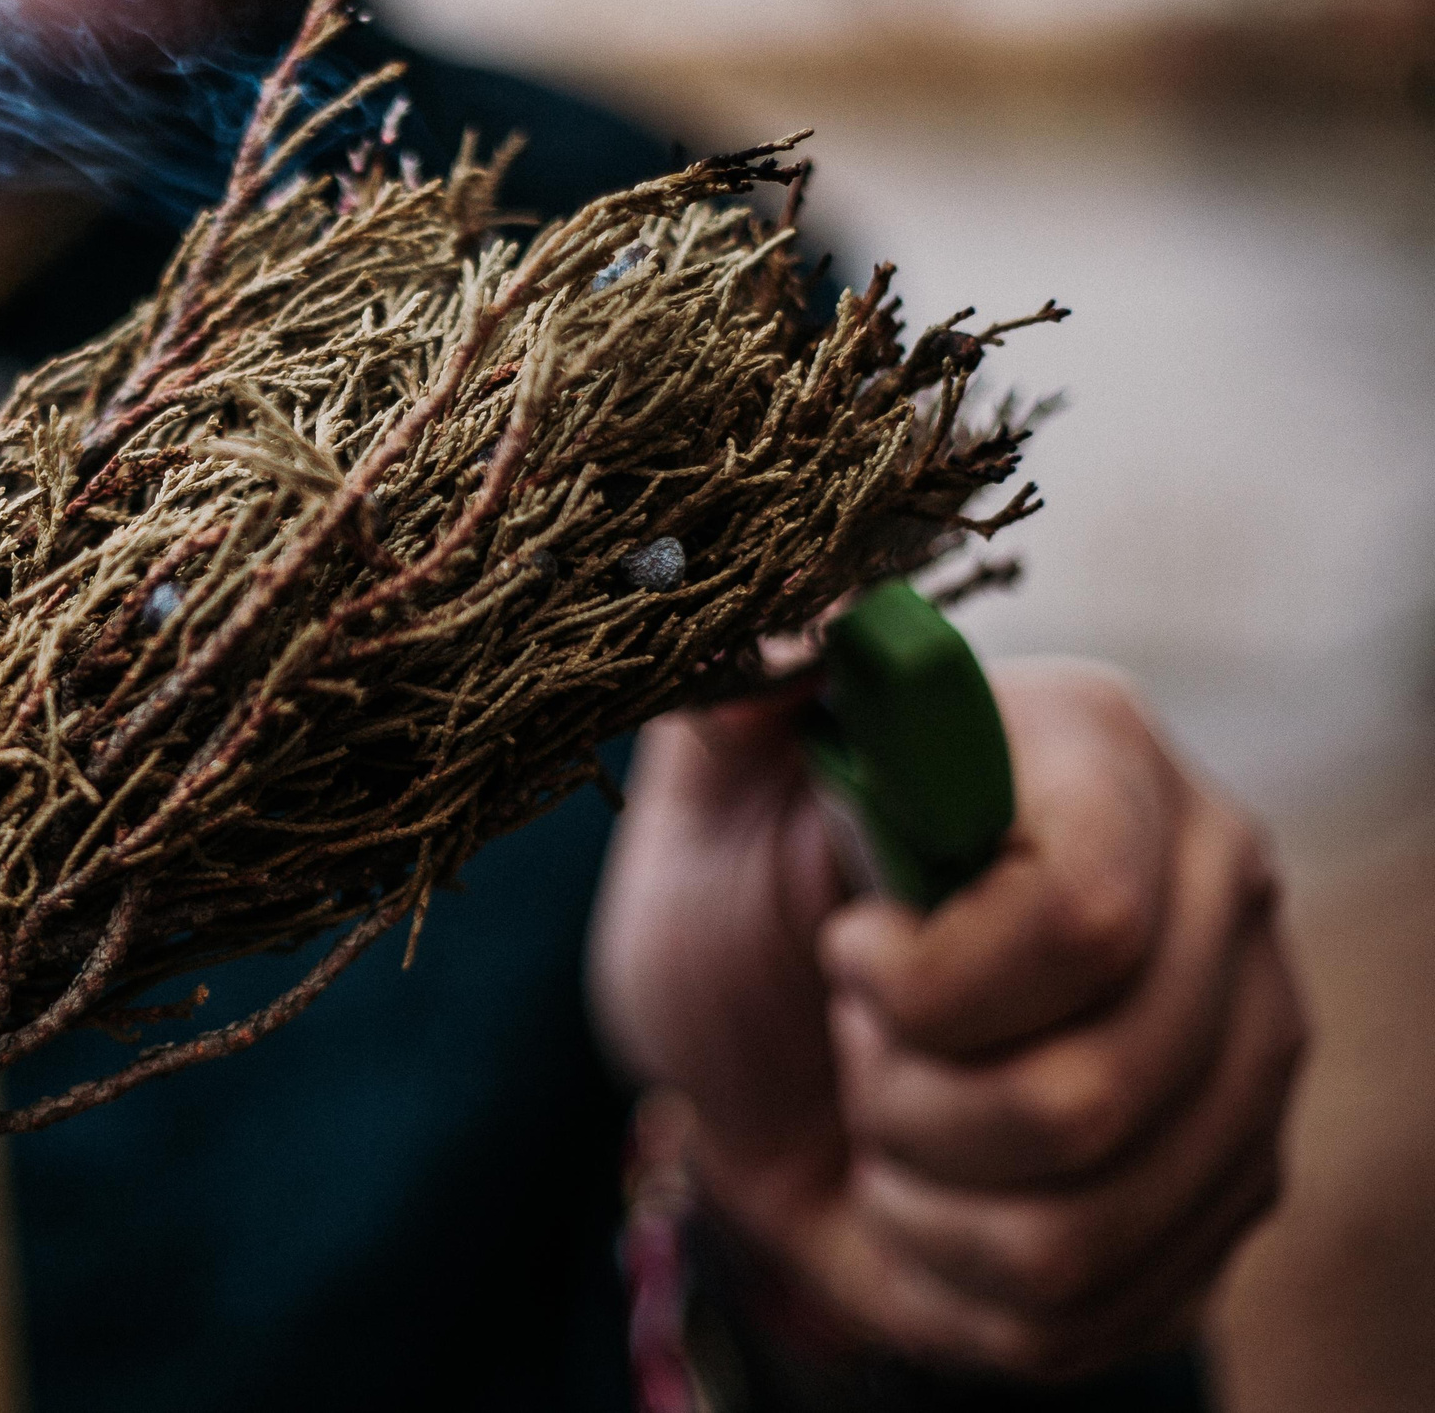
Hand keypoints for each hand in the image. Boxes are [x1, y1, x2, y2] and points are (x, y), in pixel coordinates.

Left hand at [590, 659, 1305, 1378]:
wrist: (764, 1052)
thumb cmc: (739, 900)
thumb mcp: (698, 798)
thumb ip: (728, 705)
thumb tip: (782, 636)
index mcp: (1101, 755)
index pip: (1084, 917)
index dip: (930, 979)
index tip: (841, 952)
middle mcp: (1218, 891)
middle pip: (1090, 1094)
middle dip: (903, 1095)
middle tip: (853, 1033)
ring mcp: (1248, 1049)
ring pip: (1083, 1225)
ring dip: (920, 1189)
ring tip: (885, 1105)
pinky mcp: (1227, 1187)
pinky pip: (1085, 1309)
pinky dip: (949, 1273)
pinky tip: (923, 1187)